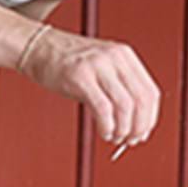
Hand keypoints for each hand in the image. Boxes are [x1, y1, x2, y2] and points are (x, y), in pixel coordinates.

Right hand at [22, 27, 159, 144]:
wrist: (36, 47)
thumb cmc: (65, 61)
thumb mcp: (101, 67)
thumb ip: (119, 88)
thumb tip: (133, 123)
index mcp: (124, 55)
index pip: (150, 92)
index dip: (149, 118)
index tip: (142, 132)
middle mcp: (114, 57)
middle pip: (141, 100)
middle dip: (139, 127)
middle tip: (130, 140)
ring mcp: (97, 65)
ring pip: (125, 106)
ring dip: (123, 129)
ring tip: (114, 136)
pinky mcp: (80, 76)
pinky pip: (103, 108)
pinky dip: (107, 126)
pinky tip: (104, 131)